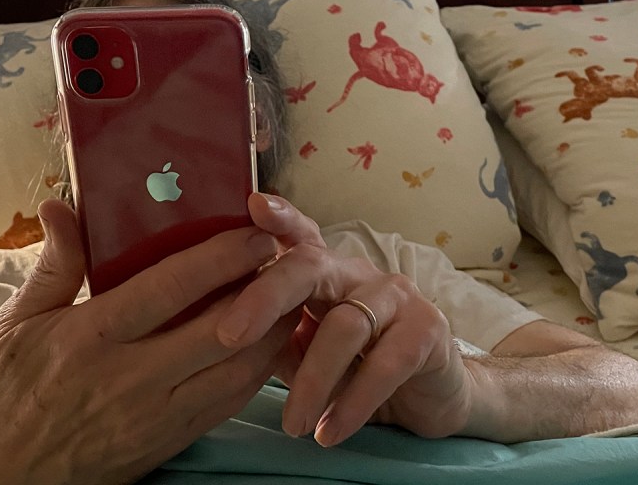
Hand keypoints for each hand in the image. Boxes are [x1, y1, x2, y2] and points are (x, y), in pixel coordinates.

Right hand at [0, 198, 298, 484]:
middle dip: (263, 289)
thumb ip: (54, 265)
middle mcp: (131, 376)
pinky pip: (230, 401)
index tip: (255, 233)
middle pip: (220, 328)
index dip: (221, 258)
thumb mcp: (17, 323)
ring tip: (287, 294)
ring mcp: (157, 413)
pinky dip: (257, 368)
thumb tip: (62, 207)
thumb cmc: (11, 392)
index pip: (170, 289)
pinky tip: (267, 341)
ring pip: (237, 369)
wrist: (7, 476)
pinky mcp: (172, 439)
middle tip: (286, 258)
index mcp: (91, 337)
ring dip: (272, 329)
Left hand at [217, 194, 471, 446]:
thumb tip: (209, 339)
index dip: (278, 217)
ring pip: (345, 326)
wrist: (428, 396)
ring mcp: (395, 296)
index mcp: (321, 272)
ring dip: (312, 381)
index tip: (252, 206)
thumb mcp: (302, 348)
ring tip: (292, 425)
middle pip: (309, 267)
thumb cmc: (354, 366)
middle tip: (228, 338)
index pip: (298, 234)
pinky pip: (385, 364)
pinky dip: (352, 403)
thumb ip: (267, 336)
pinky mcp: (426, 330)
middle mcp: (356, 272)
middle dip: (264, 298)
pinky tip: (330, 432)